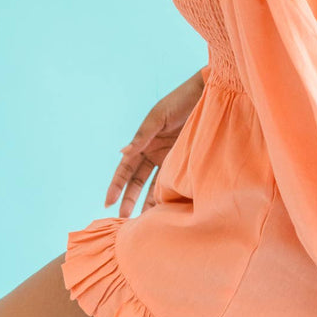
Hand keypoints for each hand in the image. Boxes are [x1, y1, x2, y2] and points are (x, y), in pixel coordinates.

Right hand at [104, 70, 205, 216]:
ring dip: (149, 201)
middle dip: (130, 199)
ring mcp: (170, 158)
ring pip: (155, 185)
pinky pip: (174, 181)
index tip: (108, 202)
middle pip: (138, 181)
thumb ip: (142, 136)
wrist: (208, 95)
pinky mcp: (185, 161)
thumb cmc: (180, 101)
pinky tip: (167, 209)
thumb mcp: (159, 117)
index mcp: (144, 141)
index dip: (117, 185)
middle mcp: (154, 152)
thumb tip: (121, 152)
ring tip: (145, 221)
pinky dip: (169, 195)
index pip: (126, 168)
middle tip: (124, 219)